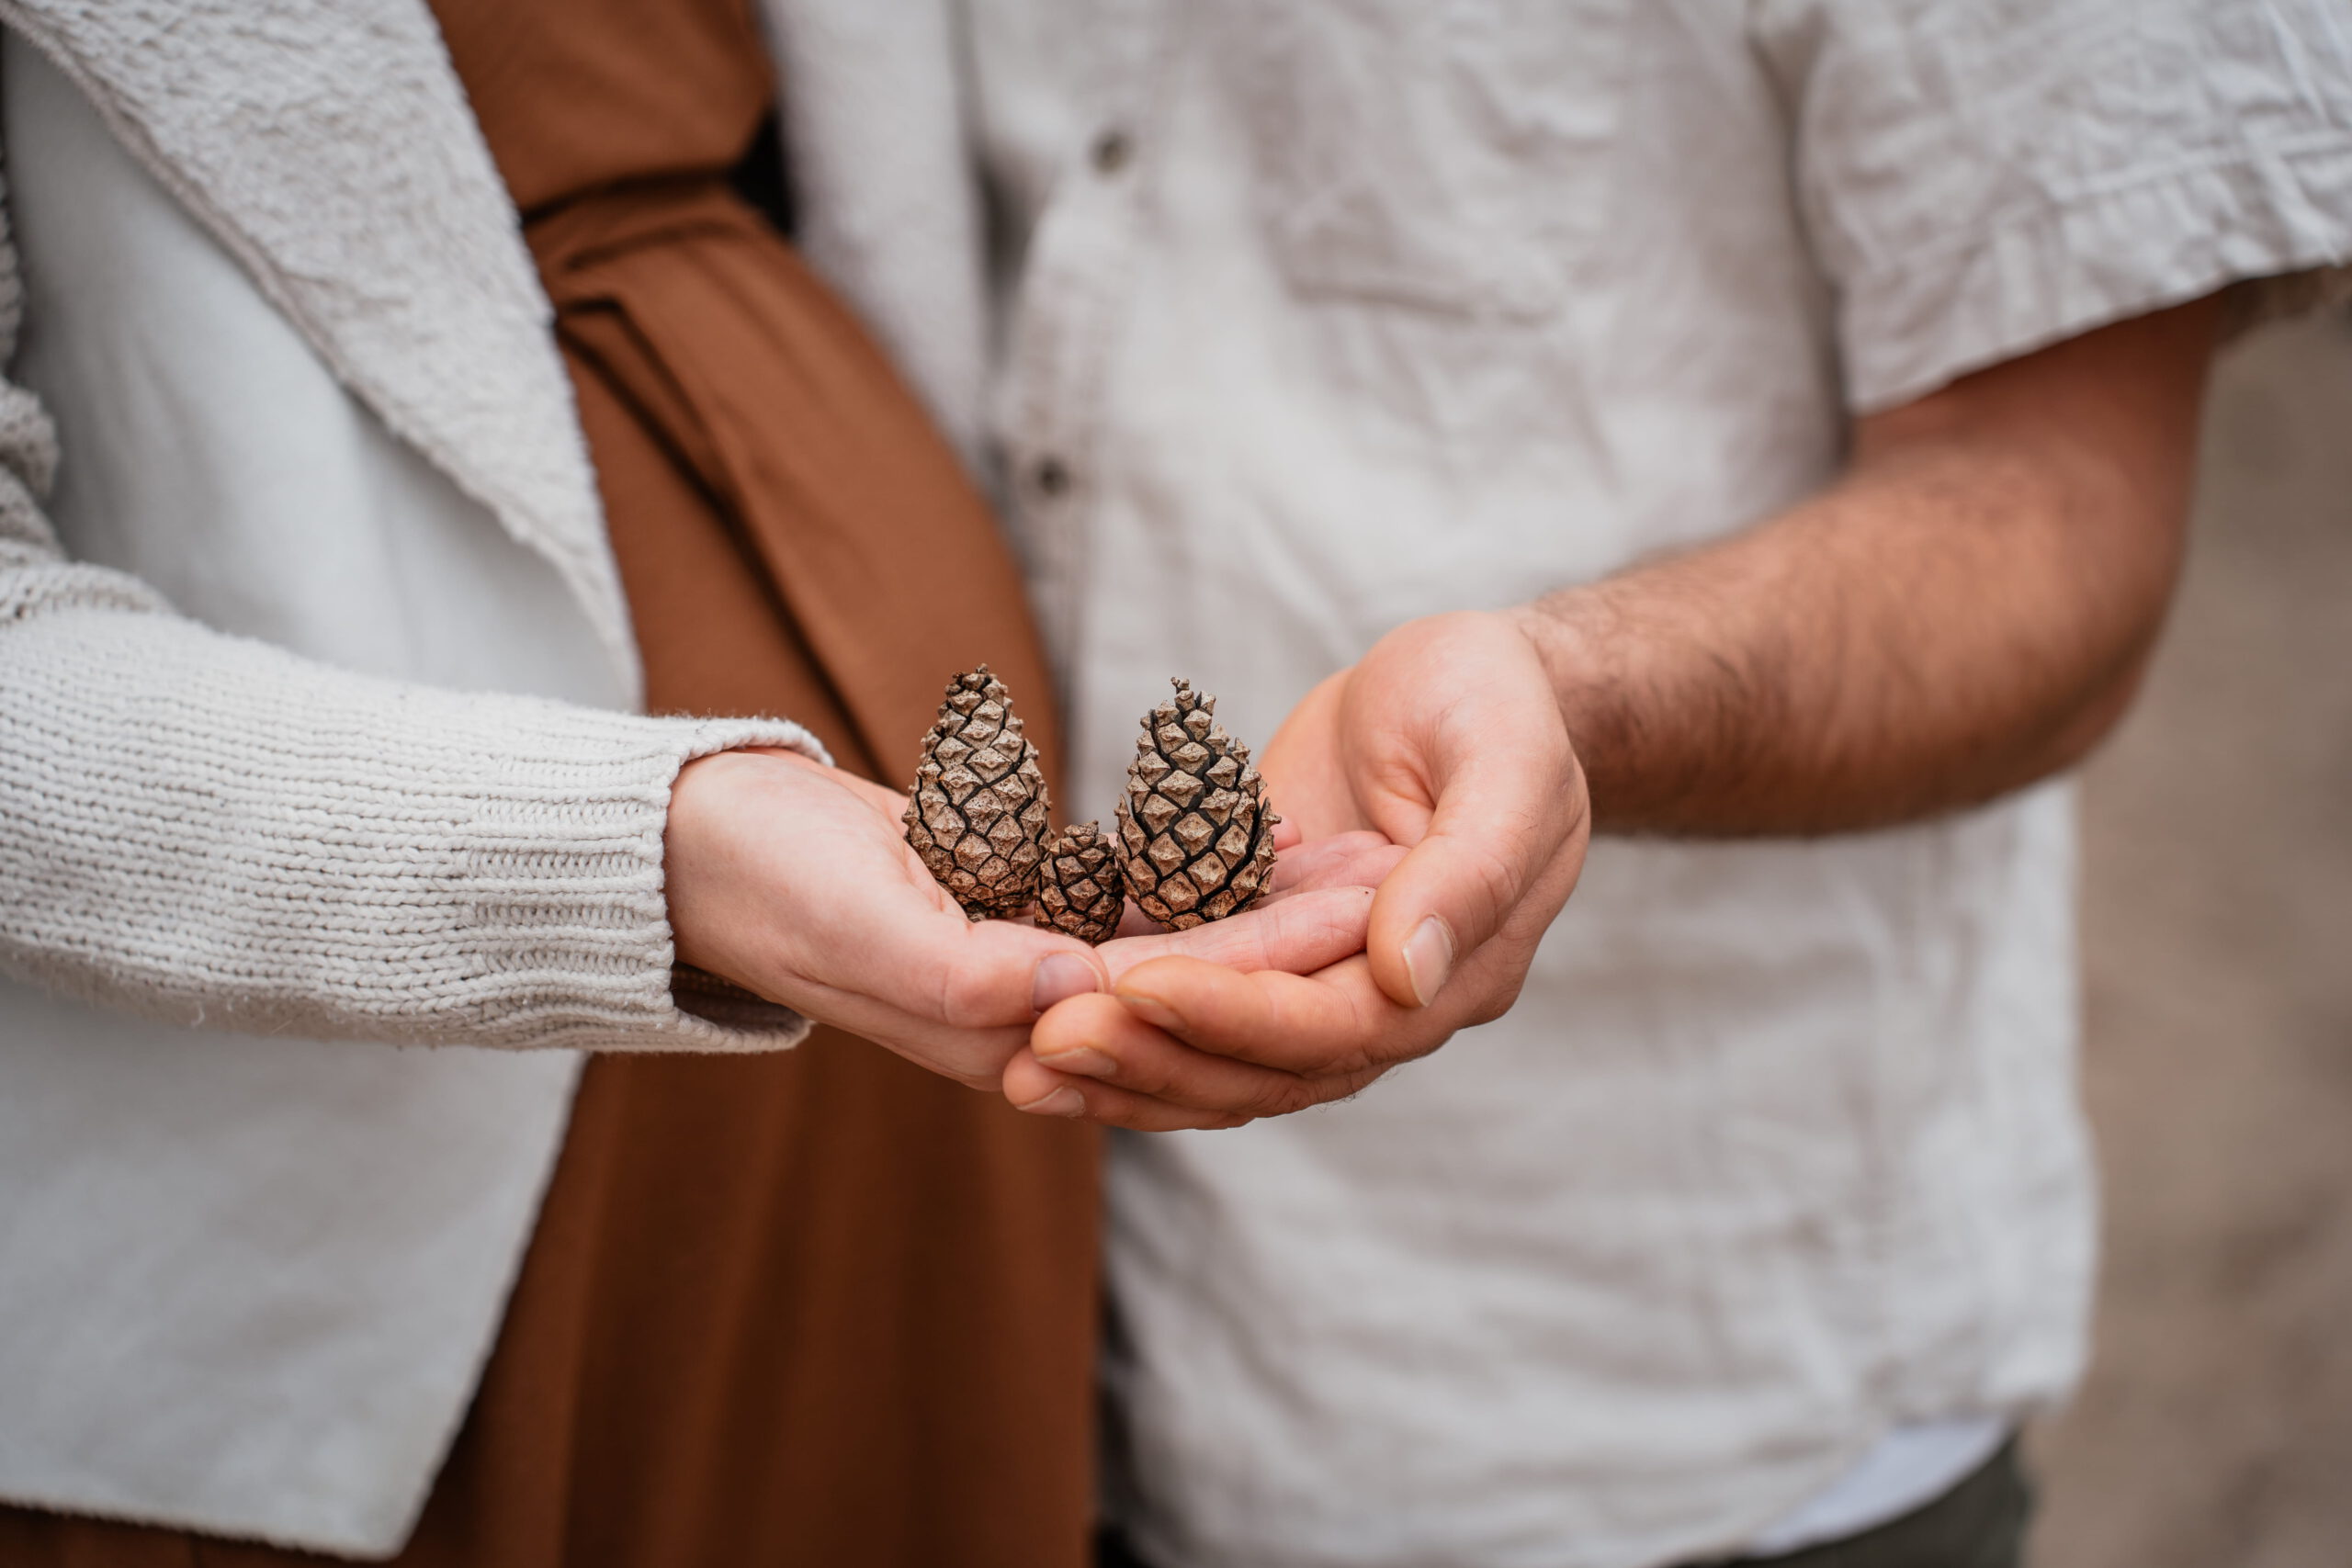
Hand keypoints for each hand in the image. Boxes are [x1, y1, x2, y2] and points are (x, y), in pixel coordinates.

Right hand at [664, 748, 1386, 1119]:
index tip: (1361, 922)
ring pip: (1181, 948)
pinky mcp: (1023, 911)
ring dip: (1269, 905)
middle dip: (1298, 944)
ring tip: (1365, 850)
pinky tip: (1274, 829)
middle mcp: (1033, 1022)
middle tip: (1395, 876)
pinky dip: (1202, 869)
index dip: (1270, 979)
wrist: (700, 840)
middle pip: (1195, 995)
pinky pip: (1135, 899)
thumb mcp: (860, 925)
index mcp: (1002, 1043)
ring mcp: (1031, 968)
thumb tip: (1080, 988)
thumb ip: (966, 971)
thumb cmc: (766, 880)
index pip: (1168, 1028)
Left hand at [1005, 611, 1587, 1123]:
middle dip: (1151, 1057)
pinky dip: (1117, 1016)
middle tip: (1041, 1043)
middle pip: (1261, 1067)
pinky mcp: (1261, 946)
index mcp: (1455, 971)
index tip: (1142, 987)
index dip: (1238, 1015)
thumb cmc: (1498, 704)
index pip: (1336, 1025)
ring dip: (1120, 1063)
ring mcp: (1316, 980)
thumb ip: (1469, 869)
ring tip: (1021, 1062)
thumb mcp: (1506, 760)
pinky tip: (1032, 1019)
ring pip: (1215, 1058)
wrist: (1461, 684)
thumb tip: (1404, 974)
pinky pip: (1188, 1002)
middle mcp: (1382, 1001)